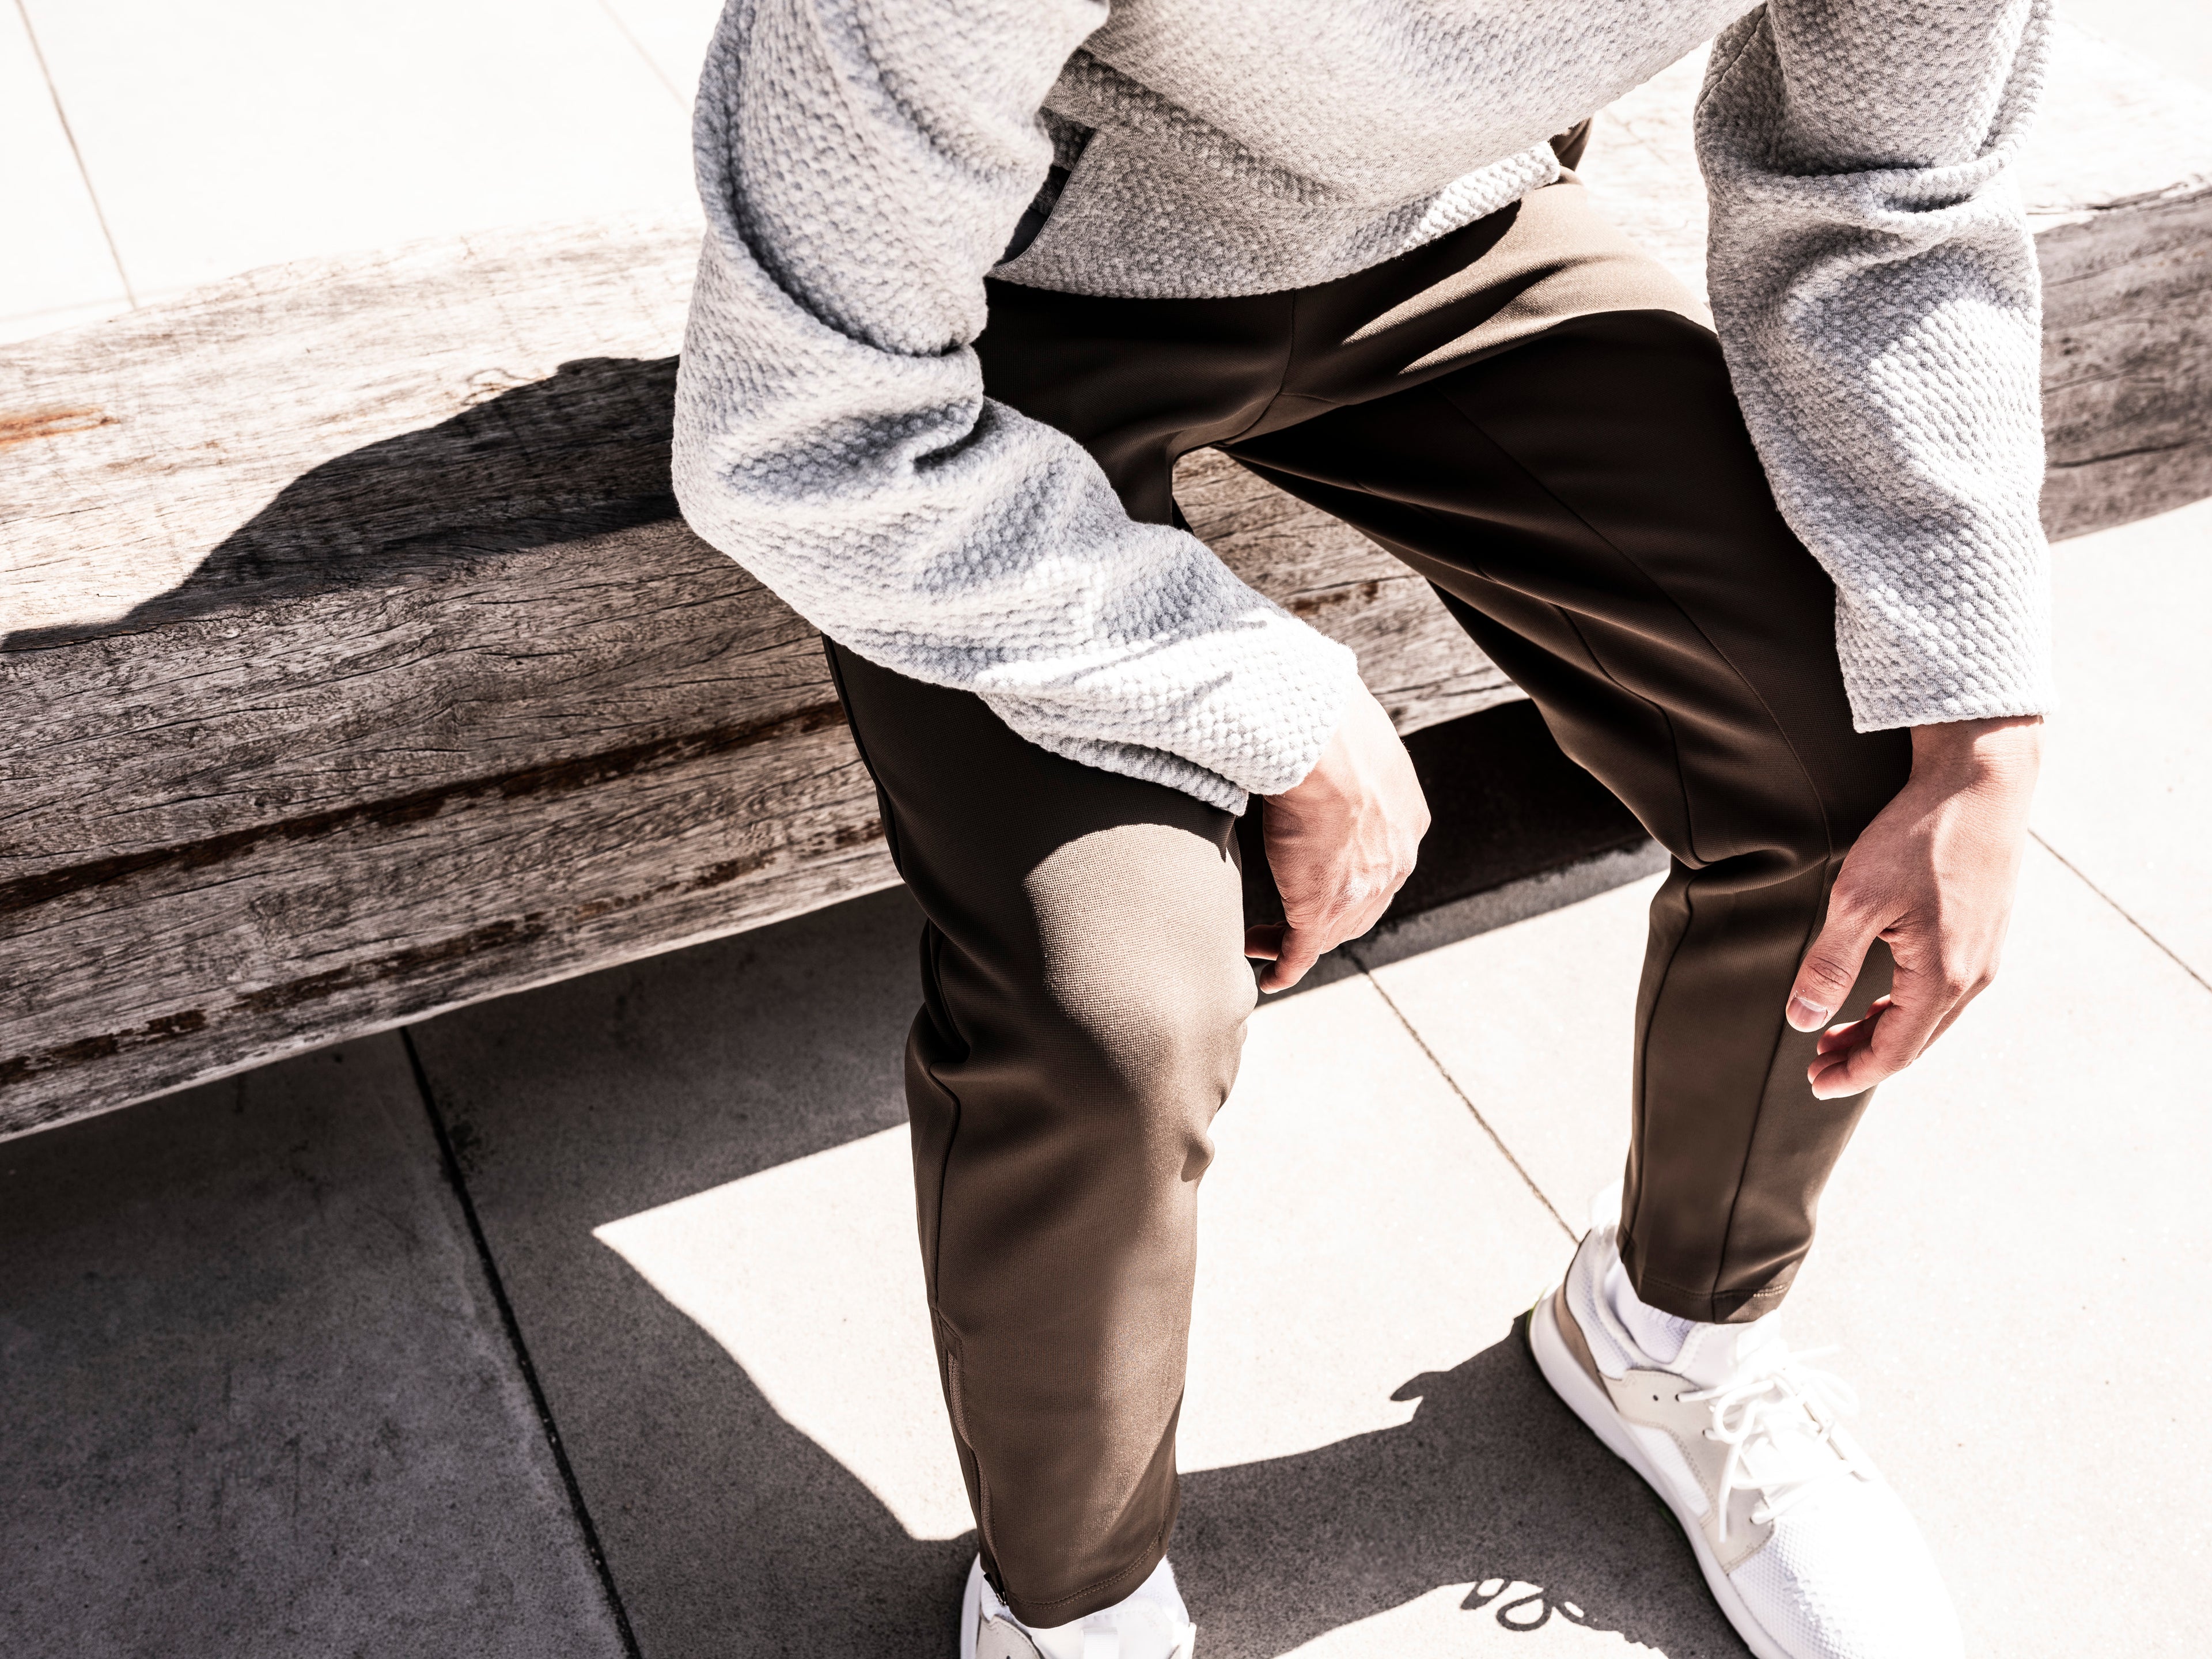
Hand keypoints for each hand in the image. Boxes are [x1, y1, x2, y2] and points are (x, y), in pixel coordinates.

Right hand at [1245, 683, 1430, 991]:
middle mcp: (1393, 861)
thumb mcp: (1355, 742)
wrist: (1323, 743)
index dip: (1353, 873)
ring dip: (1300, 940)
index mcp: (1406, 820)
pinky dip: (1286, 967)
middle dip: (1330, 915)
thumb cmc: (1332, 726)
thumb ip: (1346, 758)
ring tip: (1266, 941)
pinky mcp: (1320, 909)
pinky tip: (1270, 976)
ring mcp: (1359, 890)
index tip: (1323, 872)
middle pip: (1362, 903)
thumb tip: (1320, 744)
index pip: (1381, 860)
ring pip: (1332, 929)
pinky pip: (1302, 951)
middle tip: (1297, 917)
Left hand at [1787, 716, 2041, 1098]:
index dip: (1853, 1074)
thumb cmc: (1918, 835)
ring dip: (1884, 1030)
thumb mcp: (1858, 900)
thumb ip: (1829, 965)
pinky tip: (1879, 995)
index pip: (1895, 1051)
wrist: (1980, 780)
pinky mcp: (1986, 932)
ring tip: (1837, 1034)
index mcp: (1943, 976)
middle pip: (1915, 1041)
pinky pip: (1945, 989)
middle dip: (1864, 1057)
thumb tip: (1802, 1023)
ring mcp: (1986, 953)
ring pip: (1931, 1017)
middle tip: (1816, 1066)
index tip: (1814, 1084)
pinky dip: (1907, 1004)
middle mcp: (1974, 975)